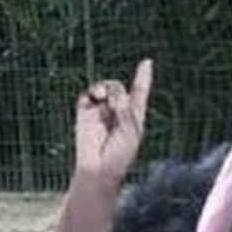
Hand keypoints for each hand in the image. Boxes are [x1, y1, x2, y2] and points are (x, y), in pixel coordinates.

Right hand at [74, 59, 152, 184]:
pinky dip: (91, 93)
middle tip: (114, 103)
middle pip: (118, 88)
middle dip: (116, 90)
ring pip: (104, 88)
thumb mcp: (130, 131)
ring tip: (101, 95)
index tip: (147, 62)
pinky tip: (94, 97)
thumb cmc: (120, 155)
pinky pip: (87, 96)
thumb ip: (125, 110)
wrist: (98, 168)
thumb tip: (113, 93)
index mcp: (134, 115)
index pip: (139, 92)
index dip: (143, 77)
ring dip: (105, 88)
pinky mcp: (84, 113)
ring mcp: (100, 111)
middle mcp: (117, 110)